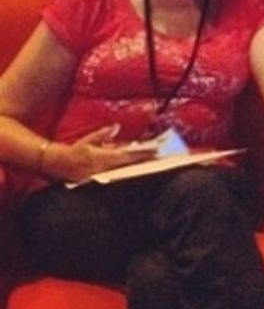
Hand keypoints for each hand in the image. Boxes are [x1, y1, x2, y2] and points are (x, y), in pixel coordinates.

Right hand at [44, 124, 159, 182]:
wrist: (56, 166)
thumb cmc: (73, 151)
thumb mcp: (88, 141)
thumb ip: (103, 134)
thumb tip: (116, 126)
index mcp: (103, 158)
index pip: (129, 156)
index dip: (144, 154)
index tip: (158, 150)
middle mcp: (106, 169)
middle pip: (132, 165)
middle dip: (147, 160)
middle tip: (163, 156)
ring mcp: (104, 177)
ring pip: (127, 171)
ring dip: (141, 167)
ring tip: (156, 161)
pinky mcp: (100, 182)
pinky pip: (119, 176)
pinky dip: (130, 171)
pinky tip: (139, 168)